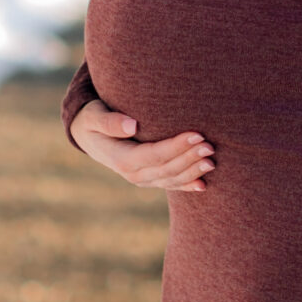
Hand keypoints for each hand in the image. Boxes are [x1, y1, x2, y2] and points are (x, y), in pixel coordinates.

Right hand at [69, 98, 214, 191]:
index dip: (176, 147)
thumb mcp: (94, 116)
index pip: (154, 155)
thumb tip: (132, 125)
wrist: (89, 135)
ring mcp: (142, 179)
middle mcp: (132, 174)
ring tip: (212, 161)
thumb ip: (110, 122)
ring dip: (192, 171)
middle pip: (166, 169)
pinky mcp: (149, 178)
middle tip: (210, 146)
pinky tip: (204, 185)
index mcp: (121, 159)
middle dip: (189, 158)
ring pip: (171, 179)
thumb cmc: (93, 119)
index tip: (196, 135)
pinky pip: (170, 184)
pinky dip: (187, 185)